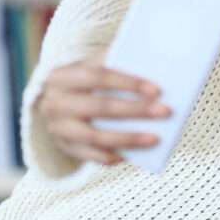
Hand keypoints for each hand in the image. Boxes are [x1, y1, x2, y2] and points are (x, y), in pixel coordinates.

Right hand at [37, 50, 170, 164]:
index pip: (99, 76)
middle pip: (100, 106)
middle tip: (165, 111)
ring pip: (97, 136)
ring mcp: (58, 129)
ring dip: (129, 138)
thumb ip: (114, 63)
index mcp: (62, 75)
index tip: (157, 90)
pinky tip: (140, 152)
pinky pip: (95, 156)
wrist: (56, 107)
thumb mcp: (91, 68)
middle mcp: (55, 102)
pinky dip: (119, 154)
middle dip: (135, 109)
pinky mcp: (66, 149)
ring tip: (156, 137)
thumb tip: (152, 63)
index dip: (128, 82)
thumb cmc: (85, 83)